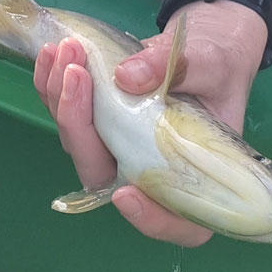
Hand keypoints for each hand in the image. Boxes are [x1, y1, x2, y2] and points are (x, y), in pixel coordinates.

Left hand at [33, 0, 267, 245]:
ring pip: (79, 144)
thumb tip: (128, 77)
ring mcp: (117, 151)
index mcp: (194, 178)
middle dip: (80, 127)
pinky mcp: (97, 126)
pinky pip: (67, 116)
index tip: (127, 194)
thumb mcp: (212, 65)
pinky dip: (51, 86)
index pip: (178, 223)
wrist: (203, 48)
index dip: (150, 219)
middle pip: (105, 176)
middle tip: (76, 74)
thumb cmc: (220, 69)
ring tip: (67, 52)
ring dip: (61, 99)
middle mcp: (149, 173)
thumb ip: (178, 69)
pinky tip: (50, 54)